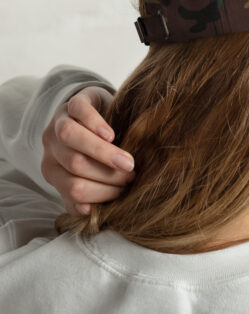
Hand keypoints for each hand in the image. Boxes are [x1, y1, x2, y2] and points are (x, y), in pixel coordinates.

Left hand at [41, 86, 135, 215]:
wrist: (99, 116)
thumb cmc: (97, 154)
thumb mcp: (91, 177)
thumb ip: (87, 195)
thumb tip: (88, 210)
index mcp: (53, 170)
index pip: (74, 189)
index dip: (102, 193)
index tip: (124, 192)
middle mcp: (51, 147)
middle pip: (75, 165)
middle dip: (107, 174)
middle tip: (132, 176)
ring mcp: (59, 122)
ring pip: (72, 138)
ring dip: (103, 153)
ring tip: (128, 162)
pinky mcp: (74, 102)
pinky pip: (79, 111)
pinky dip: (95, 124)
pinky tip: (111, 135)